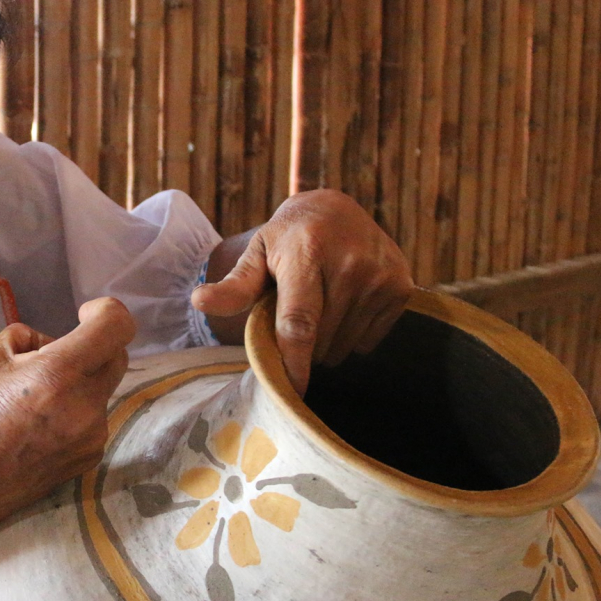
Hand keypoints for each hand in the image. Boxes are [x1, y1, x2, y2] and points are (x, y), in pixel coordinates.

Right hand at [0, 297, 135, 524]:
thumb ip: (25, 338)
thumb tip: (49, 342)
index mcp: (59, 373)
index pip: (116, 326)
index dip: (106, 311)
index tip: (83, 315)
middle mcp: (86, 404)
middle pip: (117, 357)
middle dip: (94, 346)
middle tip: (53, 356)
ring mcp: (93, 435)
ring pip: (103, 389)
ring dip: (81, 381)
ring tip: (37, 398)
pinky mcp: (91, 457)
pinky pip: (95, 418)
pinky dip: (77, 409)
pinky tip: (41, 425)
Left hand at [191, 189, 412, 395]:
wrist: (335, 210)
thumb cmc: (287, 241)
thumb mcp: (257, 255)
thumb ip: (233, 286)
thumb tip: (199, 302)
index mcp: (308, 252)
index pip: (300, 322)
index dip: (294, 361)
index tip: (291, 391)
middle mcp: (350, 262)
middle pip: (321, 341)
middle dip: (303, 345)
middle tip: (296, 318)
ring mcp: (380, 275)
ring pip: (345, 345)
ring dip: (328, 343)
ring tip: (321, 308)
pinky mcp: (401, 287)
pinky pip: (369, 341)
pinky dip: (353, 335)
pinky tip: (346, 307)